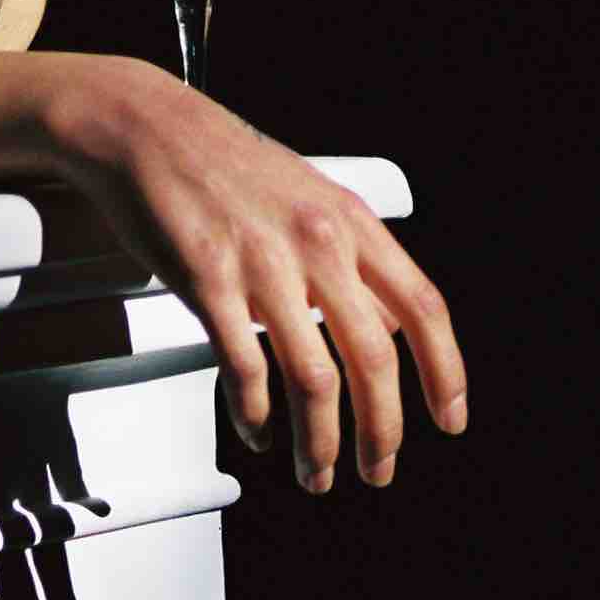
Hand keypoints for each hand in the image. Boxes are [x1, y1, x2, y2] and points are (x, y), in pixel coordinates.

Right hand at [59, 62, 469, 494]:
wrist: (149, 128)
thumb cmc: (226, 164)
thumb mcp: (313, 198)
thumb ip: (352, 260)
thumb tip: (387, 321)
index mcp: (352, 223)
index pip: (422, 307)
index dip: (445, 371)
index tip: (450, 417)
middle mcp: (318, 243)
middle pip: (375, 356)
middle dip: (382, 429)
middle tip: (378, 468)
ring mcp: (264, 264)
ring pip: (313, 377)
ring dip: (319, 440)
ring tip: (316, 471)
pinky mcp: (209, 282)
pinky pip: (244, 367)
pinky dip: (255, 414)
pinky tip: (257, 431)